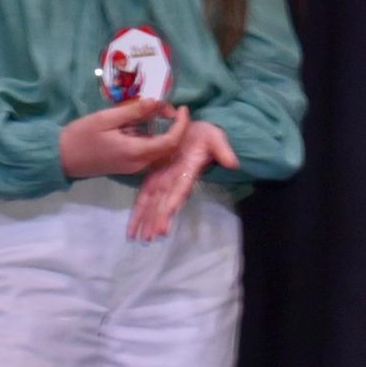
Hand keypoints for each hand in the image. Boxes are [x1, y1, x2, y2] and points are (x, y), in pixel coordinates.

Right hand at [59, 99, 190, 179]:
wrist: (59, 158)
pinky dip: (154, 137)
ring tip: (157, 112)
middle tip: (166, 108)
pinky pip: (149, 152)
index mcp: (136, 153)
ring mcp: (134, 167)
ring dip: (165, 132)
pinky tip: (144, 123)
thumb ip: (134, 112)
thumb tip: (157, 102)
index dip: (182, 125)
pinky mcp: (128, 165)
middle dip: (175, 126)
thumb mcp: (106, 119)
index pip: (171, 141)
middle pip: (169, 147)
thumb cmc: (80, 137)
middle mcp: (139, 164)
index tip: (182, 108)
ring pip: (160, 151)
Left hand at [129, 120, 237, 242]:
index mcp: (189, 171)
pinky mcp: (153, 176)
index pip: (180, 190)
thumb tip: (233, 164)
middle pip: (164, 202)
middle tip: (151, 238)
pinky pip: (144, 195)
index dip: (173, 203)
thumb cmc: (206, 135)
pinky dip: (138, 210)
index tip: (167, 216)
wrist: (193, 128)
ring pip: (151, 202)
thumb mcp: (216, 138)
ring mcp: (163, 179)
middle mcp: (175, 180)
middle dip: (158, 219)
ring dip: (145, 220)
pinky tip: (132, 227)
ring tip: (136, 238)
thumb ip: (223, 150)